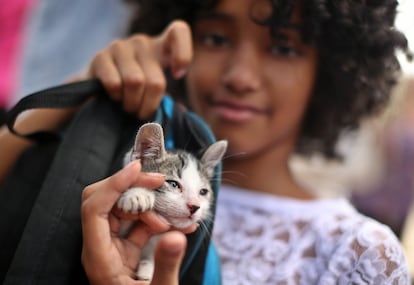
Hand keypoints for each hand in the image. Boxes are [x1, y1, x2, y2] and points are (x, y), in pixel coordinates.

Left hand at [81, 161, 193, 284]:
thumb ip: (166, 265)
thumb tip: (177, 234)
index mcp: (98, 258)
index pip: (94, 209)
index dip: (113, 184)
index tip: (139, 169)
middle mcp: (100, 247)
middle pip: (104, 201)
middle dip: (133, 187)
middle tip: (160, 183)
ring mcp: (112, 247)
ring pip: (122, 210)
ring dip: (150, 206)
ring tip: (175, 218)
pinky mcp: (125, 248)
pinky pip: (137, 224)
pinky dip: (157, 220)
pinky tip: (177, 227)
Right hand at [85, 20, 192, 118]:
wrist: (99, 90)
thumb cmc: (136, 92)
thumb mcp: (155, 89)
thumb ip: (168, 94)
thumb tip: (179, 111)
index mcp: (161, 46)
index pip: (179, 31)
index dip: (183, 53)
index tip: (178, 74)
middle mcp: (142, 42)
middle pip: (156, 81)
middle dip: (149, 105)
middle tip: (141, 112)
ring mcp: (120, 47)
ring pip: (135, 82)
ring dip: (132, 103)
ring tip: (129, 106)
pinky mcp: (100, 57)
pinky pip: (114, 83)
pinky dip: (116, 97)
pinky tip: (115, 96)